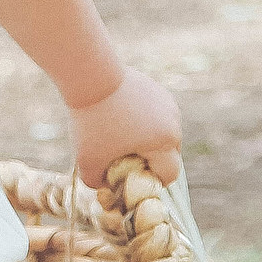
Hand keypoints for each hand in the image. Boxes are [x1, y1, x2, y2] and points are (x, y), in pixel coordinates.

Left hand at [71, 65, 183, 189]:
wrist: (90, 75)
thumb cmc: (91, 122)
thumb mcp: (88, 162)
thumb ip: (98, 183)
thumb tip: (107, 186)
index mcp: (165, 141)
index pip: (170, 174)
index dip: (150, 180)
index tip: (128, 174)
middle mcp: (173, 122)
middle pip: (168, 153)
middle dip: (149, 160)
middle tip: (122, 156)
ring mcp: (167, 102)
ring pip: (161, 132)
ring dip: (146, 139)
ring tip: (119, 134)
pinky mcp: (157, 89)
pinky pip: (154, 115)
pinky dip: (141, 120)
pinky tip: (119, 116)